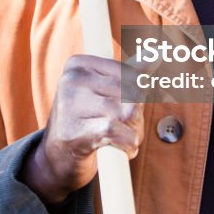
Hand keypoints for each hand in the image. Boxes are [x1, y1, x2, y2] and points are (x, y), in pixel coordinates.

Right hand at [20, 54, 143, 203]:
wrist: (56, 157)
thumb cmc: (88, 119)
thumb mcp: (104, 91)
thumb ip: (130, 74)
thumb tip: (156, 56)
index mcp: (78, 64)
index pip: (129, 72)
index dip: (138, 93)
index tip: (131, 107)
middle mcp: (71, 80)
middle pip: (130, 92)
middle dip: (138, 114)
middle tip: (128, 126)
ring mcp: (68, 105)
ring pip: (127, 112)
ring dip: (135, 131)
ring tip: (124, 138)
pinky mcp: (73, 132)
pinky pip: (116, 131)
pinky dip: (128, 143)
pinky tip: (125, 149)